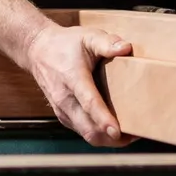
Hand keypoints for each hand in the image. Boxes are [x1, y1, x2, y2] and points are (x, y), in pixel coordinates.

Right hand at [22, 24, 136, 146]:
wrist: (37, 51)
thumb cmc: (65, 44)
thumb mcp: (87, 36)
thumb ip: (106, 42)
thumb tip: (126, 48)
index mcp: (73, 79)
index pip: (89, 103)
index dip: (103, 119)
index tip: (117, 131)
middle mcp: (65, 99)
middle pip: (88, 129)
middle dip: (113, 137)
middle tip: (137, 134)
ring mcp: (63, 110)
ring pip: (87, 134)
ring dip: (108, 139)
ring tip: (131, 134)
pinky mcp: (64, 116)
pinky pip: (83, 131)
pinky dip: (100, 134)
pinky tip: (115, 128)